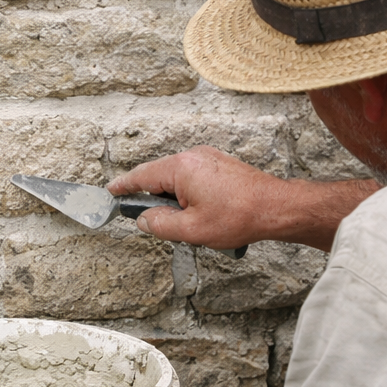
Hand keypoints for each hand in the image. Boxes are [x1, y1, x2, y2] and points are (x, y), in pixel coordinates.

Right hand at [107, 146, 378, 252]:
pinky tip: (201, 213)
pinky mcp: (220, 165)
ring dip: (175, 199)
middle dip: (154, 198)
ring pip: (177, 178)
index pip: (141, 175)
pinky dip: (189, 194)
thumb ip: (160, 224)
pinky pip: (193, 177)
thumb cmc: (239, 216)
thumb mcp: (191, 230)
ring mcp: (208, 158)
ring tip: (188, 223)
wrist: (278, 208)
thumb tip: (143, 219)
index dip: (123, 186)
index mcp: (181, 168)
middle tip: (155, 221)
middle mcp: (193, 156)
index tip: (109, 191)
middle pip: (159, 176)